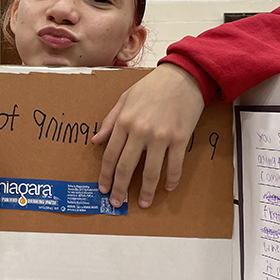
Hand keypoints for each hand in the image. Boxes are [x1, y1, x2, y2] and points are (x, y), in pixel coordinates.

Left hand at [92, 63, 204, 208]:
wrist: (183, 76)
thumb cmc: (152, 86)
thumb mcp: (125, 99)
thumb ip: (110, 121)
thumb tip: (96, 141)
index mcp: (124, 121)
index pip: (110, 155)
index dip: (105, 175)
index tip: (103, 188)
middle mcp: (140, 131)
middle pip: (126, 167)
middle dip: (120, 188)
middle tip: (117, 202)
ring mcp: (161, 136)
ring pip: (150, 172)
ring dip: (146, 191)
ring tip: (143, 203)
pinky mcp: (180, 138)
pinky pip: (174, 165)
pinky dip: (171, 179)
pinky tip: (167, 187)